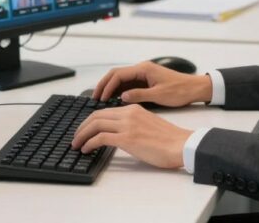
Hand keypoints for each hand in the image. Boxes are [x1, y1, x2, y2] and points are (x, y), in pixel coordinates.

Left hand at [72, 104, 190, 168]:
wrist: (182, 145)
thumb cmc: (169, 140)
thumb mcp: (148, 124)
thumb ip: (133, 124)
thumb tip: (120, 134)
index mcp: (134, 108)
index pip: (105, 111)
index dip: (91, 120)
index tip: (84, 129)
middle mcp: (129, 113)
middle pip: (96, 115)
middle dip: (82, 127)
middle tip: (76, 137)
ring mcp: (127, 125)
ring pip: (95, 124)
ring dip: (82, 135)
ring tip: (77, 144)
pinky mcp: (127, 138)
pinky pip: (101, 138)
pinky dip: (90, 143)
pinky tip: (86, 149)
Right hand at [92, 61, 211, 106]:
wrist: (194, 88)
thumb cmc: (180, 90)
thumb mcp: (159, 95)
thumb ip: (139, 95)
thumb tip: (122, 97)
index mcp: (144, 69)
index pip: (118, 75)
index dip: (107, 86)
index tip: (100, 98)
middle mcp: (142, 69)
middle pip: (116, 74)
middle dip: (104, 85)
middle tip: (95, 98)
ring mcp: (143, 75)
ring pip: (121, 79)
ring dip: (110, 88)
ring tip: (101, 100)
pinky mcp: (146, 81)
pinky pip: (128, 84)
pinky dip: (119, 91)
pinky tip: (114, 101)